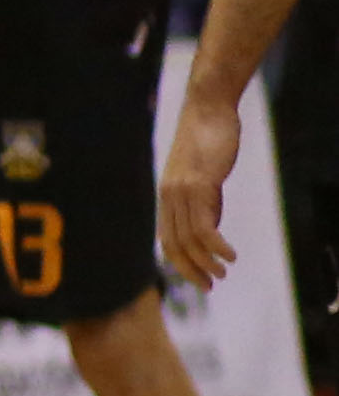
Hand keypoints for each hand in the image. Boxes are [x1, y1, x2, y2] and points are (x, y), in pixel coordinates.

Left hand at [161, 84, 244, 288]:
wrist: (208, 108)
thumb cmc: (208, 140)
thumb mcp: (203, 176)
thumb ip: (204, 202)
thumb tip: (210, 228)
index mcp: (166, 195)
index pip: (166, 239)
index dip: (180, 263)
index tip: (198, 279)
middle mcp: (168, 196)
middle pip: (174, 244)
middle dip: (190, 270)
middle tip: (209, 286)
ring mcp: (182, 190)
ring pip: (189, 238)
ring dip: (206, 262)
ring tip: (222, 275)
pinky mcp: (200, 184)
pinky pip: (204, 224)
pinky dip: (216, 245)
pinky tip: (230, 256)